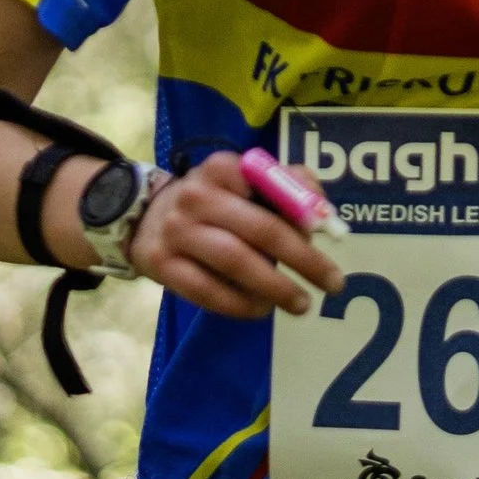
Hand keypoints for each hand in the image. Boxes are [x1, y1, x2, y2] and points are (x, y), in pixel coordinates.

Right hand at [117, 150, 347, 320]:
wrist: (145, 220)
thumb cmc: (214, 202)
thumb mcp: (245, 182)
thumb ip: (290, 186)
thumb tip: (324, 214)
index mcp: (223, 168)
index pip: (271, 187)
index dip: (302, 212)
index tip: (321, 232)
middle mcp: (197, 196)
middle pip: (260, 229)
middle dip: (303, 259)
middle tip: (332, 283)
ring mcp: (176, 231)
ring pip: (235, 261)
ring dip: (275, 287)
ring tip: (301, 303)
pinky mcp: (162, 265)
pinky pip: (207, 291)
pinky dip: (240, 304)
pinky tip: (261, 309)